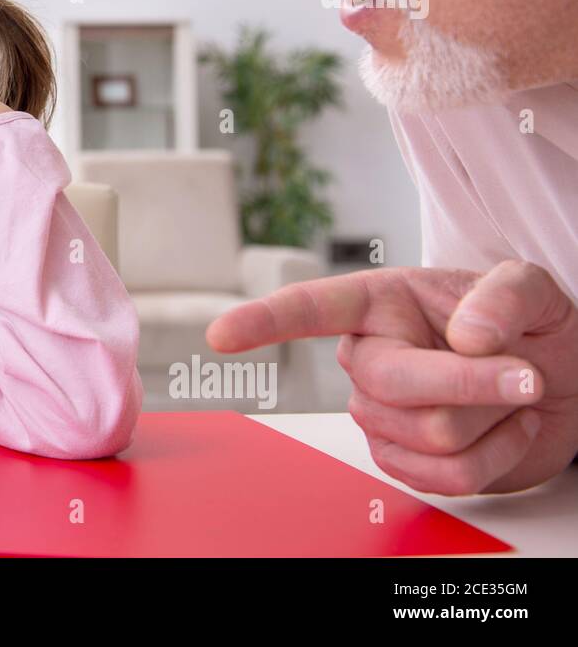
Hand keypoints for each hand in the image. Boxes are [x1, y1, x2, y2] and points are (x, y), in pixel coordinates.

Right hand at [206, 261, 577, 494]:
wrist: (558, 383)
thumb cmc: (531, 327)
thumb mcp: (533, 289)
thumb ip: (505, 296)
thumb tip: (468, 337)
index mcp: (380, 303)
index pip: (309, 310)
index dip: (263, 322)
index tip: (221, 336)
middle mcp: (368, 358)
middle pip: (394, 386)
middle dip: (471, 383)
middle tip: (527, 373)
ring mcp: (380, 415)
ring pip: (429, 434)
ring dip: (493, 418)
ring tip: (510, 395)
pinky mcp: (404, 461)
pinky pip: (447, 477)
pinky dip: (497, 456)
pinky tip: (504, 428)